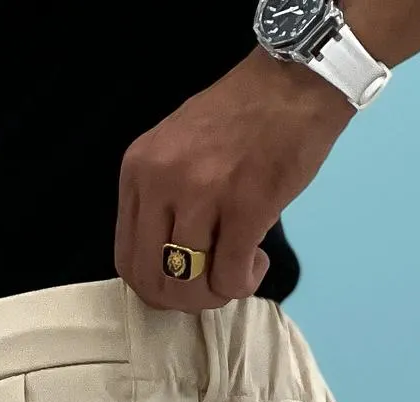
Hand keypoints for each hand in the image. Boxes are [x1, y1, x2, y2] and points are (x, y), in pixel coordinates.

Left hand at [116, 48, 352, 310]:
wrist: (292, 82)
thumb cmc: (241, 117)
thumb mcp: (177, 149)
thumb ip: (163, 200)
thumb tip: (171, 263)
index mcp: (139, 170)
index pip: (127, 259)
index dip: (157, 286)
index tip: (186, 280)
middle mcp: (161, 181)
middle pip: (153, 281)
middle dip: (186, 300)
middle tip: (215, 283)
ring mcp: (201, 193)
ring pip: (189, 286)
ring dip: (218, 292)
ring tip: (241, 267)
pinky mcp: (245, 206)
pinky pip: (230, 277)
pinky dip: (245, 282)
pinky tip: (258, 259)